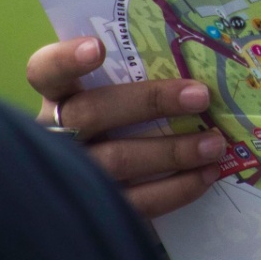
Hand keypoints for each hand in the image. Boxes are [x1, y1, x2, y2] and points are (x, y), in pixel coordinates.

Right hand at [27, 36, 226, 217]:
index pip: (45, 73)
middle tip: (201, 96)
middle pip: (91, 113)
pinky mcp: (96, 210)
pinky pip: (136, 201)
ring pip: (117, 160)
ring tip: (215, 143)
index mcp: (57, 100)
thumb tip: (199, 68)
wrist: (91, 197)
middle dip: (150, 102)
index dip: (65, 60)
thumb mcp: (112, 101)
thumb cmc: (115, 128)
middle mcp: (56, 136)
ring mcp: (72, 175)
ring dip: (173, 151)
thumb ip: (136, 83)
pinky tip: (206, 175)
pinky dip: (177, 189)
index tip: (97, 48)